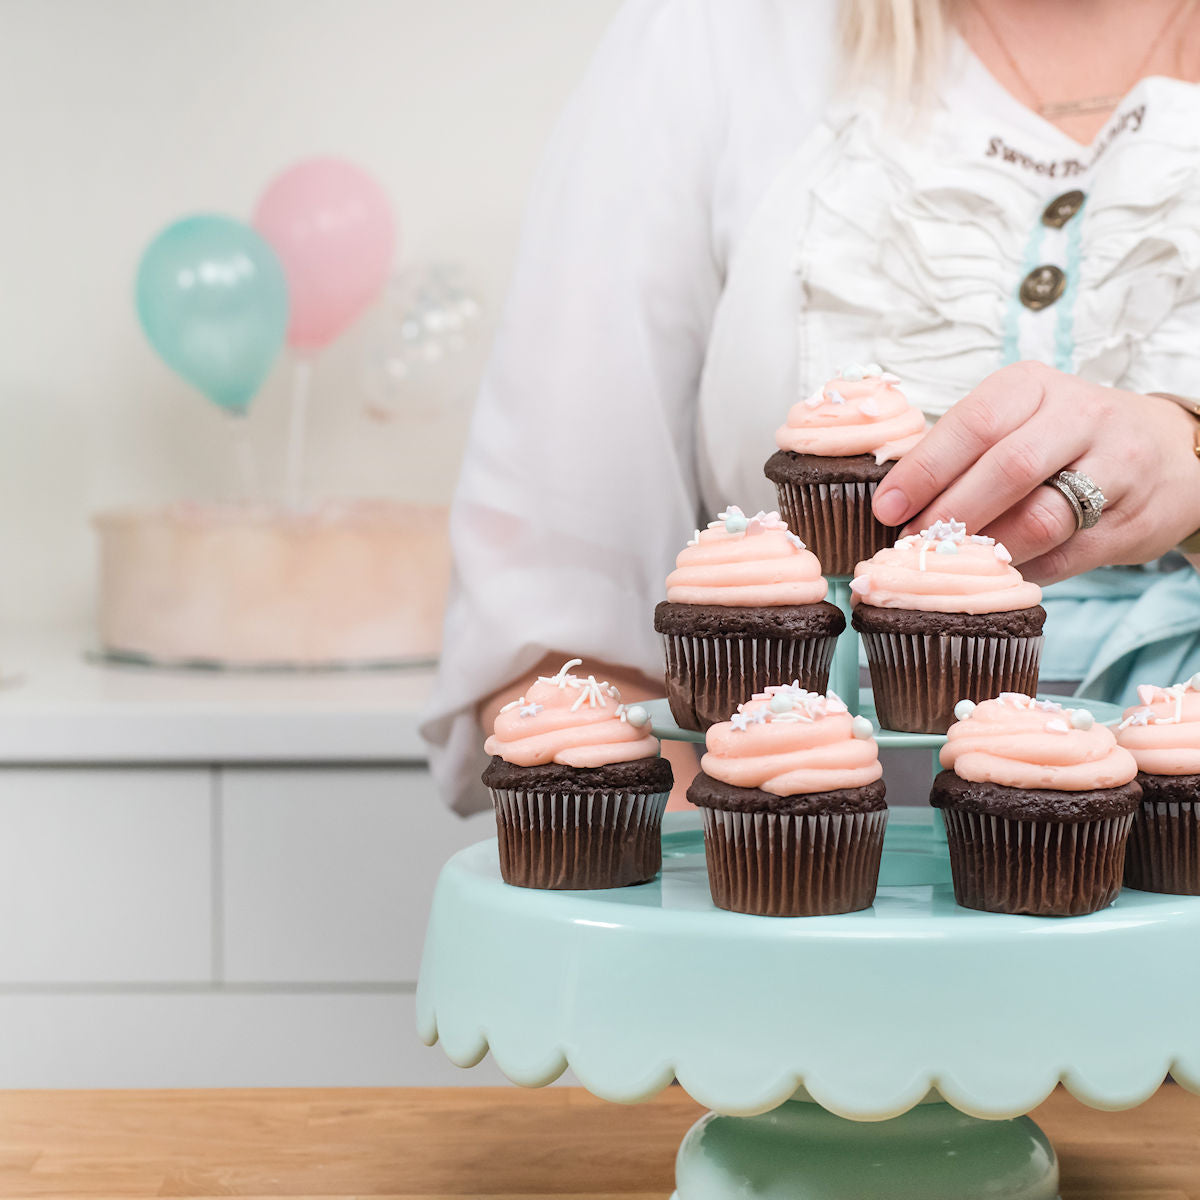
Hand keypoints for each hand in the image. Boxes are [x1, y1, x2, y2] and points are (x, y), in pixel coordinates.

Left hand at [871, 362, 1199, 583]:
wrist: (1171, 451)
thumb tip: (894, 499)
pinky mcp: (1134, 521)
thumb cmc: (1064, 437)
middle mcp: (1081, 417)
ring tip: (950, 563)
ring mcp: (1117, 468)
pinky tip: (993, 574)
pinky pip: (1066, 556)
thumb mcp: (1017, 419)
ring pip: (1041, 518)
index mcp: (1034, 386)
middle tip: (912, 544)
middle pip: (1008, 470)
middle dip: (951, 514)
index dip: (924, 470)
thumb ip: (963, 450)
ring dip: (985, 548)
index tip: (886, 508)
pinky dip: (1020, 570)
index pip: (973, 423)